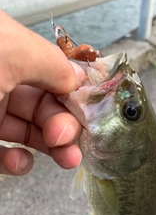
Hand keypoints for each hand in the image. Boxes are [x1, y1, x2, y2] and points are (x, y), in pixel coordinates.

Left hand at [0, 10, 85, 175]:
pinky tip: (21, 162)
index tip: (88, 114)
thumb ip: (53, 63)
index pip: (52, 76)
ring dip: (53, 148)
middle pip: (44, 107)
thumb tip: (80, 76)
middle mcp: (0, 81)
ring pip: (29, 132)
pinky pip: (3, 154)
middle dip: (65, 126)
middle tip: (69, 139)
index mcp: (9, 53)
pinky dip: (16, 162)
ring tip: (67, 158)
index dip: (73, 96)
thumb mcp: (11, 52)